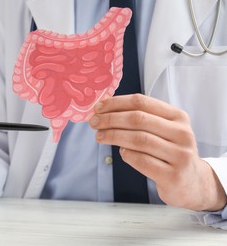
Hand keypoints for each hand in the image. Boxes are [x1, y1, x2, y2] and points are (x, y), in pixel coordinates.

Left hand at [89, 94, 226, 210]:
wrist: (192, 183)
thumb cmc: (170, 152)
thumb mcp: (163, 130)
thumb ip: (141, 119)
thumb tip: (105, 109)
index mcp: (178, 117)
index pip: (142, 102)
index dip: (116, 103)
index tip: (98, 107)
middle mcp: (182, 133)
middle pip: (138, 119)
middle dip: (110, 119)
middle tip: (94, 122)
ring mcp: (179, 155)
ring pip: (138, 139)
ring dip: (113, 136)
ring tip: (99, 136)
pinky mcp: (173, 176)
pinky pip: (142, 161)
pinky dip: (126, 154)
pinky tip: (120, 152)